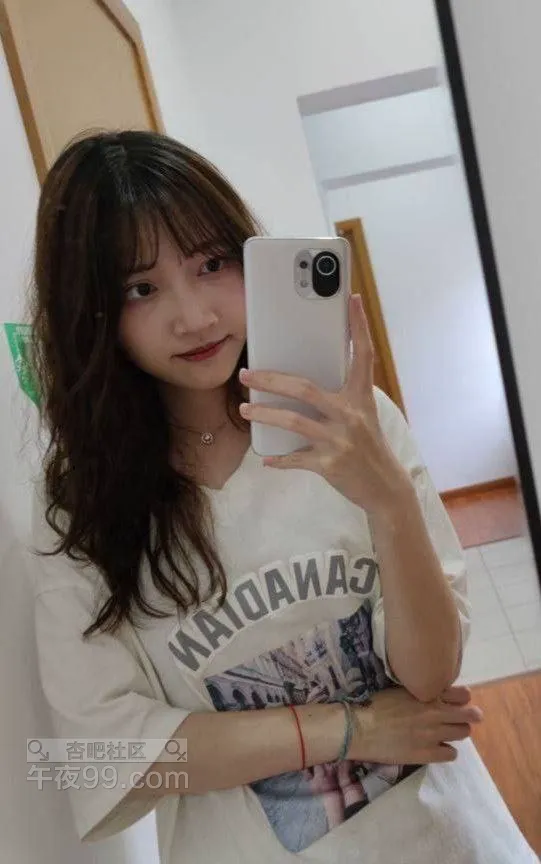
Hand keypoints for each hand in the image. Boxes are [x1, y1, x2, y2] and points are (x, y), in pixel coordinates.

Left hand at [239, 295, 410, 512]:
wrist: (385, 487)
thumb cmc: (368, 446)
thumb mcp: (363, 416)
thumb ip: (340, 397)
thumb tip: (302, 382)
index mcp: (361, 397)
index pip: (363, 355)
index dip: (359, 327)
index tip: (353, 299)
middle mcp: (351, 415)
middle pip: (304, 388)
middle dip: (270, 381)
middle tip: (246, 375)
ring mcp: (339, 440)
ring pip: (292, 422)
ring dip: (263, 416)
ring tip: (245, 410)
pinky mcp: (330, 464)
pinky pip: (295, 458)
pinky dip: (278, 459)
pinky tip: (266, 458)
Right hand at [348, 685, 482, 764]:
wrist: (359, 727)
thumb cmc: (375, 705)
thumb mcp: (400, 689)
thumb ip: (420, 691)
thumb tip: (433, 693)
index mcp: (428, 694)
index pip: (463, 694)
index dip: (463, 699)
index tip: (457, 703)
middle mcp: (435, 712)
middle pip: (470, 715)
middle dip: (469, 716)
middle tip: (461, 720)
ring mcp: (433, 734)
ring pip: (463, 733)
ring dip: (457, 733)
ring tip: (445, 734)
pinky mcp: (427, 753)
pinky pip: (451, 754)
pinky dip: (447, 751)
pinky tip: (437, 749)